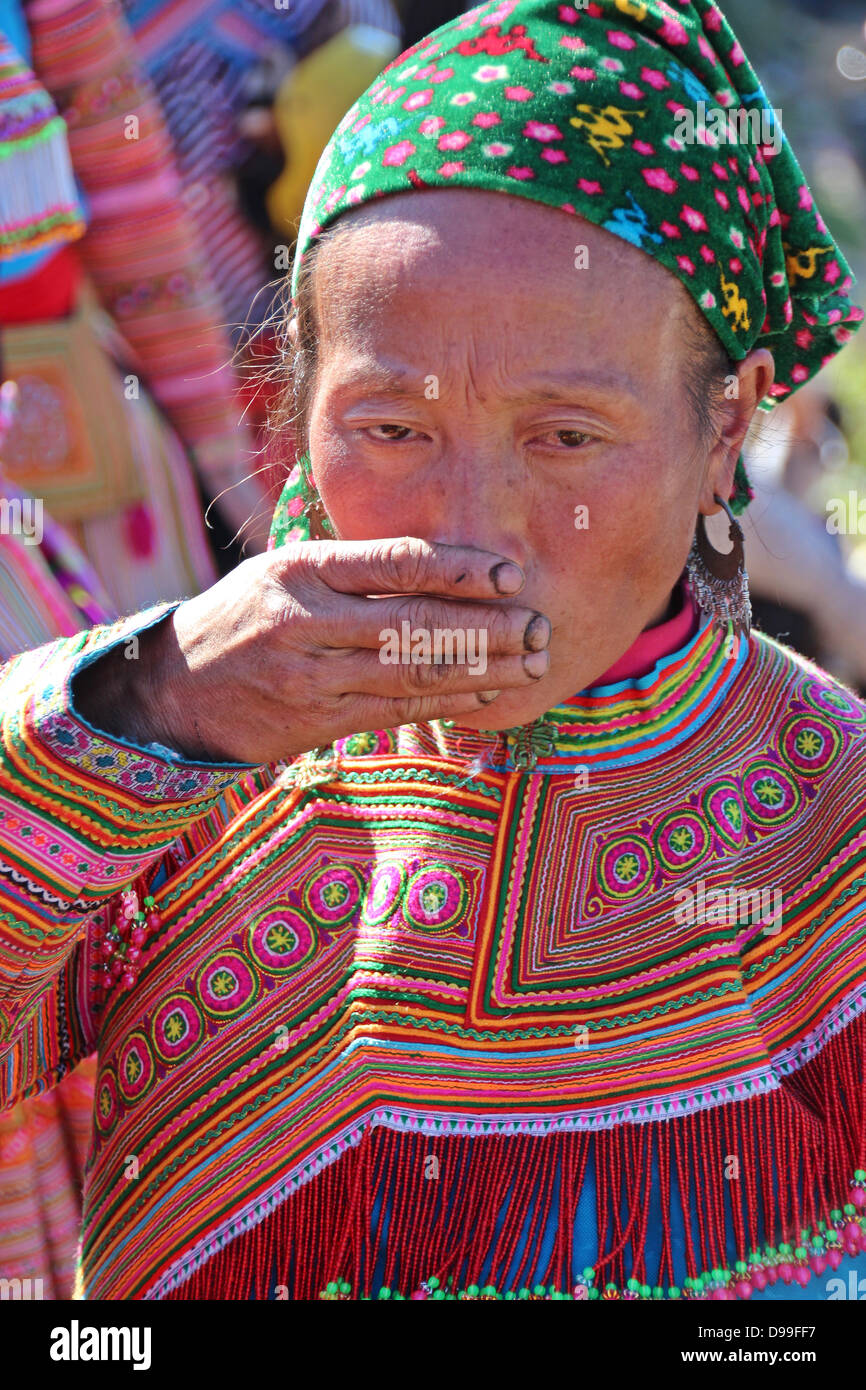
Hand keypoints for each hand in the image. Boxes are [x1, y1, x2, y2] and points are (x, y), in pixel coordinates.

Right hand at [74, 538, 551, 764]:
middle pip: (415, 623)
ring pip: (413, 671)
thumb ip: (351, 566)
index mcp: (301, 570)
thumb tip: (439, 562)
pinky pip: (395, 710)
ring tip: (529, 661)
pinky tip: (487, 693)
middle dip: (487, 627)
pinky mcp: (316, 722)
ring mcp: (311, 677)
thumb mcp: (281, 571)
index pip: (397, 563)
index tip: (510, 575)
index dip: (460, 570)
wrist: (173, 690)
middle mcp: (306, 621)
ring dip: (480, 668)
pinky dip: (446, 701)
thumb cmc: (242, 618)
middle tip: (539, 625)